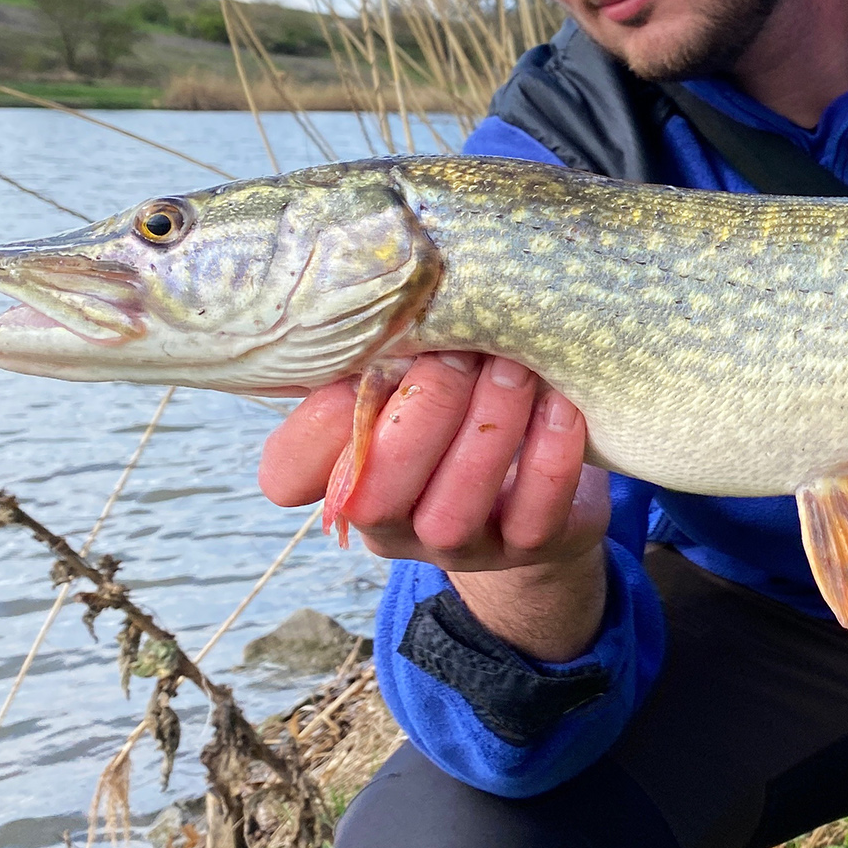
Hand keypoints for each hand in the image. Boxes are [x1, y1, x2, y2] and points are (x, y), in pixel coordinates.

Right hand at [259, 353, 611, 659]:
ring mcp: (459, 546)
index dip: (311, 426)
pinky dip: (549, 457)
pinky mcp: (529, 548)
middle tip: (461, 351)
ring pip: (453, 511)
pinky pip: (534, 516)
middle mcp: (392, 523)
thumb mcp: (413, 381)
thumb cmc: (461, 409)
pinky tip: (560, 405)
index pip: (287, 475)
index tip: (362, 361)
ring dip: (485, 429)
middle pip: (377, 494)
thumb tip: (380, 299)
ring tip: (514, 368)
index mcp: (346, 473)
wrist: (540, 477)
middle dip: (421, 413)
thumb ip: (386, 352)